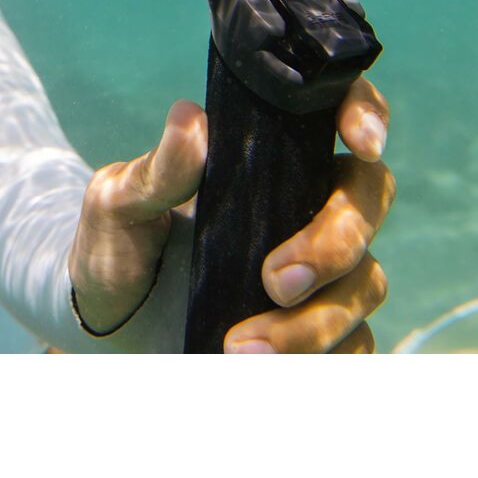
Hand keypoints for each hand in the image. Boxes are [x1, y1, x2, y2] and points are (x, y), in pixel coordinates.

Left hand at [67, 78, 393, 350]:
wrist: (108, 323)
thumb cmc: (117, 247)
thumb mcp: (120, 204)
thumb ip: (158, 169)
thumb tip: (189, 118)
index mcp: (264, 156)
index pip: (335, 111)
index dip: (365, 113)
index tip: (360, 142)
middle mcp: (304, 203)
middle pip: (369, 198)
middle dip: (335, 242)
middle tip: (274, 280)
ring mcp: (320, 269)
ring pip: (365, 282)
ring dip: (312, 321)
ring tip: (240, 346)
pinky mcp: (320, 330)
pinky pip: (356, 344)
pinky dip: (317, 357)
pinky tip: (261, 366)